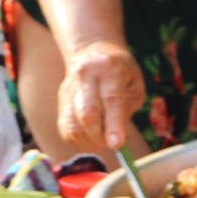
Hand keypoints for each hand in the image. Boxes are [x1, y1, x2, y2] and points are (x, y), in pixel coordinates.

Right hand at [57, 40, 145, 154]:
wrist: (92, 52)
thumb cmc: (120, 73)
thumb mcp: (135, 85)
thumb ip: (127, 109)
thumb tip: (116, 139)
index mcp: (109, 68)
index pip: (111, 99)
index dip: (114, 124)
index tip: (117, 145)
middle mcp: (85, 75)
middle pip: (87, 114)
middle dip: (100, 136)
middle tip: (112, 143)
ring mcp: (69, 87)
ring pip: (73, 125)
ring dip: (89, 141)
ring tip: (102, 139)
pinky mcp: (61, 99)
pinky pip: (66, 128)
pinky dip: (79, 139)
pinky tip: (90, 135)